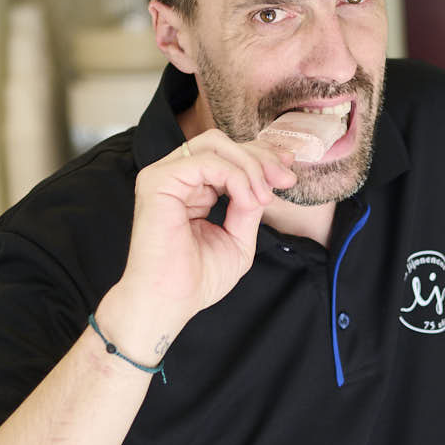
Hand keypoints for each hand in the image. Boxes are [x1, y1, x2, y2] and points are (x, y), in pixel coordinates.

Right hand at [111, 130, 296, 332]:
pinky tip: (247, 199)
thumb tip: (266, 181)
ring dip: (249, 165)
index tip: (287, 172)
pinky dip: (235, 177)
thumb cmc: (196, 279)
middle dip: (259, 156)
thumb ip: (248, 206)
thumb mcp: (237, 238)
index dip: (259, 157)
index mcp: (191, 189)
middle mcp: (175, 177)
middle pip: (221, 143)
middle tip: (285, 179)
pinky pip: (207, 162)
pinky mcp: (158, 181)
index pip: (225, 156)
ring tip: (265, 195)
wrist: (170, 302)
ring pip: (215, 144)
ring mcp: (163, 176)